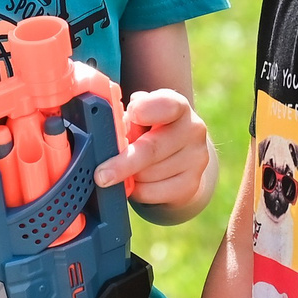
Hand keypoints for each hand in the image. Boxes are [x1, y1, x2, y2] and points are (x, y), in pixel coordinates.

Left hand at [94, 88, 209, 211]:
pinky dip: (137, 191)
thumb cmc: (151, 132)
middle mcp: (192, 130)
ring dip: (129, 176)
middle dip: (123, 164)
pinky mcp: (191, 185)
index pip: (166, 105)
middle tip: (101, 175)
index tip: (129, 116)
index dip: (145, 110)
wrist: (181, 160)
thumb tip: (112, 131)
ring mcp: (196, 159)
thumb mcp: (141, 119)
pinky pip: (152, 193)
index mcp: (178, 106)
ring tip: (126, 170)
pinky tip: (137, 183)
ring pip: (148, 175)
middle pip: (152, 149)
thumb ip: (128, 120)